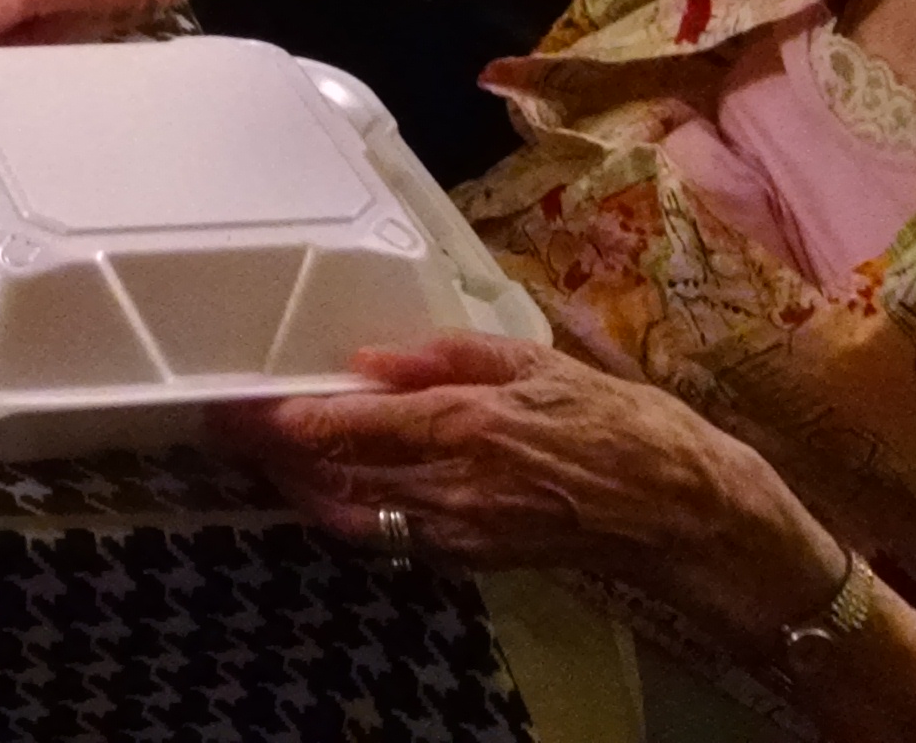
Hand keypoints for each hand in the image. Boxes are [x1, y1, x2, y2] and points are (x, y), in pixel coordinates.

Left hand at [209, 332, 849, 652]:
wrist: (681, 513)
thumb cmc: (622, 424)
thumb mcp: (539, 364)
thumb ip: (449, 356)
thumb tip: (371, 357)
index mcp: (463, 425)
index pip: (342, 428)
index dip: (278, 421)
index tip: (234, 407)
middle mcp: (449, 486)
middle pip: (331, 477)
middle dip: (273, 456)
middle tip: (233, 428)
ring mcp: (459, 532)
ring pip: (353, 514)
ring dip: (304, 488)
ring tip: (272, 457)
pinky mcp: (472, 559)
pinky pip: (392, 538)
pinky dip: (353, 513)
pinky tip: (341, 488)